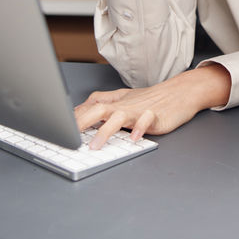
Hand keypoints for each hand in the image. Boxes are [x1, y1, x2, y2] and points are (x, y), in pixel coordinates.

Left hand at [75, 65, 231, 148]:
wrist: (180, 92)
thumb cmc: (152, 98)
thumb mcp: (124, 98)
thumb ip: (104, 101)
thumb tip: (83, 106)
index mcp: (115, 102)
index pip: (88, 108)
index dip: (73, 118)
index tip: (58, 129)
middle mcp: (123, 105)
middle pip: (98, 110)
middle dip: (81, 123)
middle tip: (67, 138)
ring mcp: (138, 110)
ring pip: (118, 117)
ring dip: (105, 132)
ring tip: (95, 146)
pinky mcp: (154, 116)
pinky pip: (145, 122)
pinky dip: (139, 130)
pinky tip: (133, 140)